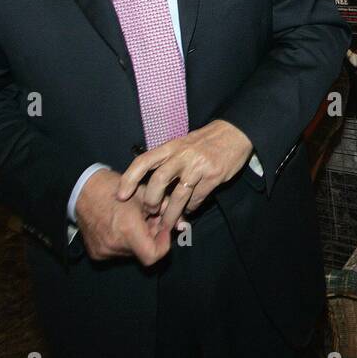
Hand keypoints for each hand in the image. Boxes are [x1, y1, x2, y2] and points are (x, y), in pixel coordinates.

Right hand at [74, 168, 171, 264]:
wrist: (82, 190)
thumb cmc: (115, 188)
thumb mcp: (145, 193)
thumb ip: (167, 209)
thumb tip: (182, 224)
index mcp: (128, 230)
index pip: (153, 256)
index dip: (163, 245)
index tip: (164, 231)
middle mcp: (115, 245)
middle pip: (143, 251)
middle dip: (152, 237)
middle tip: (150, 219)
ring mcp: (103, 251)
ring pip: (131, 252)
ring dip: (138, 239)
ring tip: (134, 220)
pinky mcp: (96, 253)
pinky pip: (117, 252)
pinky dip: (123, 241)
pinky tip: (120, 225)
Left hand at [117, 120, 253, 235]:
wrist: (235, 133)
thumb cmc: (205, 142)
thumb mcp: (182, 145)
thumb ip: (168, 162)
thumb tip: (153, 190)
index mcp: (171, 146)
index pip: (144, 161)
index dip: (129, 179)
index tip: (121, 196)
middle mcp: (183, 155)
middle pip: (159, 180)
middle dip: (151, 200)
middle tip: (150, 211)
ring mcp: (198, 166)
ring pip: (179, 195)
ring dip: (171, 213)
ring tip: (167, 224)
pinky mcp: (214, 175)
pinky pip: (198, 197)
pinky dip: (191, 208)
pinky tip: (190, 210)